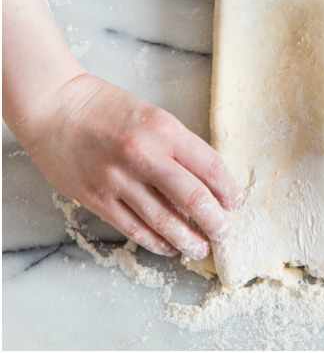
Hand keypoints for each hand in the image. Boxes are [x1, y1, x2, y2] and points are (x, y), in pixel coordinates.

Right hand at [11, 72, 239, 259]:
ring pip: (162, 220)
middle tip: (224, 233)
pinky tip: (168, 248)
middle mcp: (144, 155)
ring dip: (186, 239)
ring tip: (200, 248)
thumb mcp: (154, 116)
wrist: (55, 108)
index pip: (209, 165)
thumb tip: (205, 179)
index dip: (227, 189)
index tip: (236, 202)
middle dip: (213, 220)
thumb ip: (177, 145)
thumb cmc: (108, 108)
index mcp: (165, 130)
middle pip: (191, 197)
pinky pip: (132, 227)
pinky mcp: (96, 198)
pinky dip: (154, 241)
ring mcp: (118, 180)